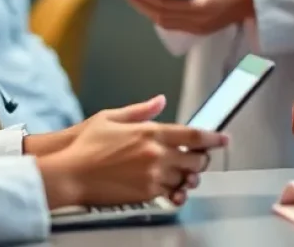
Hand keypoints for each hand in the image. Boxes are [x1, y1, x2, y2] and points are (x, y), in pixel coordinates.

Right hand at [38, 95, 227, 209]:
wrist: (69, 174)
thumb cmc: (86, 144)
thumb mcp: (112, 116)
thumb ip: (141, 110)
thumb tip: (160, 100)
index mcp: (151, 132)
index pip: (193, 135)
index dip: (213, 138)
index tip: (224, 139)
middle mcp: (156, 154)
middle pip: (195, 159)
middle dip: (203, 158)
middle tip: (201, 157)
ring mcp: (152, 176)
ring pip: (186, 178)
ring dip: (191, 175)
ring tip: (188, 173)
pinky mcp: (145, 195)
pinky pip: (171, 194)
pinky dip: (178, 191)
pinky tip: (175, 188)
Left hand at [118, 0, 254, 35]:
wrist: (251, 4)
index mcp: (202, 9)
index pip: (169, 6)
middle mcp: (197, 23)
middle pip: (161, 16)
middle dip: (139, 3)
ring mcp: (196, 30)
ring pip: (163, 23)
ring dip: (145, 10)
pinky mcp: (196, 31)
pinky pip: (170, 24)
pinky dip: (156, 14)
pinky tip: (147, 3)